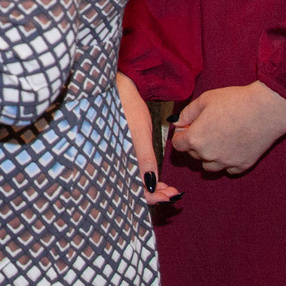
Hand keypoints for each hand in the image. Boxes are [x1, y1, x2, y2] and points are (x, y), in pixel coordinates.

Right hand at [118, 73, 179, 206]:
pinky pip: (132, 171)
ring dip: (152, 186)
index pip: (132, 189)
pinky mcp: (120, 152)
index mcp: (114, 160)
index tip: (169, 196)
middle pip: (133, 188)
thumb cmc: (126, 107)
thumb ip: (144, 159)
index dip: (151, 197)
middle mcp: (113, 162)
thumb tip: (151, 185)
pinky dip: (145, 176)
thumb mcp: (139, 134)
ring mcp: (116, 157)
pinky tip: (156, 177)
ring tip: (169, 188)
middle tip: (173, 193)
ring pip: (134, 181)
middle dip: (154, 194)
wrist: (118, 88)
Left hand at [170, 81, 285, 174]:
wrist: (266, 109)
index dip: (181, 134)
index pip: (178, 144)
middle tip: (208, 128)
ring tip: (219, 139)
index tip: (189, 127)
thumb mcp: (205, 100)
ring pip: (209, 166)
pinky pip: (228, 169)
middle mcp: (208, 155)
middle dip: (196, 143)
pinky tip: (232, 147)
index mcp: (196, 138)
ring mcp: (226, 162)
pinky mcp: (243, 165)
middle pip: (193, 155)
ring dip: (209, 156)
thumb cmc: (235, 101)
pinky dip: (227, 161)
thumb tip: (177, 123)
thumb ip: (187, 113)